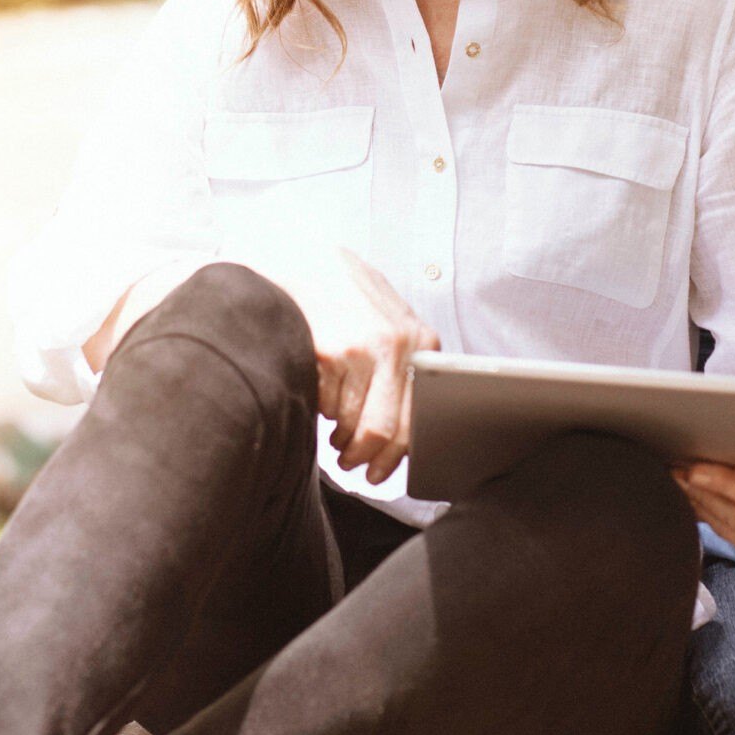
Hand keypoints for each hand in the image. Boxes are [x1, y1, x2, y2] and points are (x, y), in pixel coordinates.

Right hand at [249, 245, 438, 483]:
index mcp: (421, 345)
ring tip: (337, 436)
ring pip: (350, 422)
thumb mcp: (396, 327)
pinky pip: (325, 404)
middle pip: (381, 430)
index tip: (381, 471)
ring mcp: (360, 351)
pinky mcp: (327, 352)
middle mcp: (394, 348)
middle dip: (365, 458)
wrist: (313, 263)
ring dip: (340, 438)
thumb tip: (406, 437)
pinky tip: (324, 404)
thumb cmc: (356, 303)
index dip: (397, 456)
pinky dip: (323, 413)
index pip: (415, 420)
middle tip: (354, 466)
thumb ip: (407, 370)